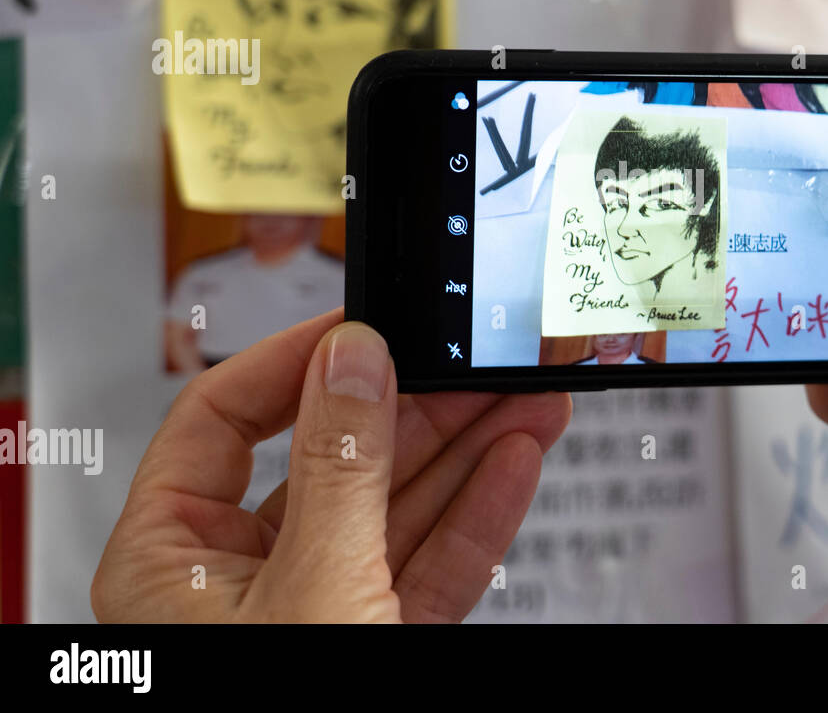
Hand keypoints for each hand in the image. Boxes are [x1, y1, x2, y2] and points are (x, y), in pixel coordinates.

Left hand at [93, 309, 570, 621]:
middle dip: (420, 407)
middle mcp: (244, 578)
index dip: (293, 363)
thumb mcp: (310, 583)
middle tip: (477, 361)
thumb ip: (338, 464)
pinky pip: (433, 560)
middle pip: (336, 456)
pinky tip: (515, 460)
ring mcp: (321, 607)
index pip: (221, 420)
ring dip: (469, 449)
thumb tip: (351, 357)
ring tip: (523, 398)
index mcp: (173, 558)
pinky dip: (480, 513)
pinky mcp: (382, 633)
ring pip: (400, 505)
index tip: (362, 325)